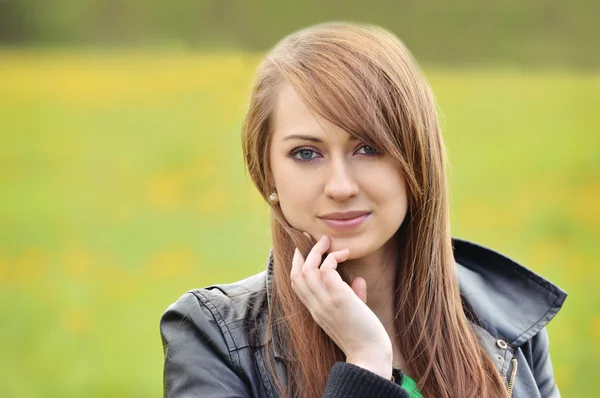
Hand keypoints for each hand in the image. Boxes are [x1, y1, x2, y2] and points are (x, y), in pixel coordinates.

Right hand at [290, 234, 392, 379]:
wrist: (369, 356)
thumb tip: (358, 280)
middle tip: (314, 238)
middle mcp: (316, 306)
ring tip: (327, 241)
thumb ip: (354, 296)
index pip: (297, 285)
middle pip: (296, 274)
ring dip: (317, 251)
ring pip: (308, 269)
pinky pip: (326, 269)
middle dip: (302, 253)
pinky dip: (333, 257)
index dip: (297, 265)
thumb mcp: (355, 313)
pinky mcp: (337, 297)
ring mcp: (324, 301)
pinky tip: (344, 254)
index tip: (304, 250)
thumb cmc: (365, 337)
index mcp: (316, 311)